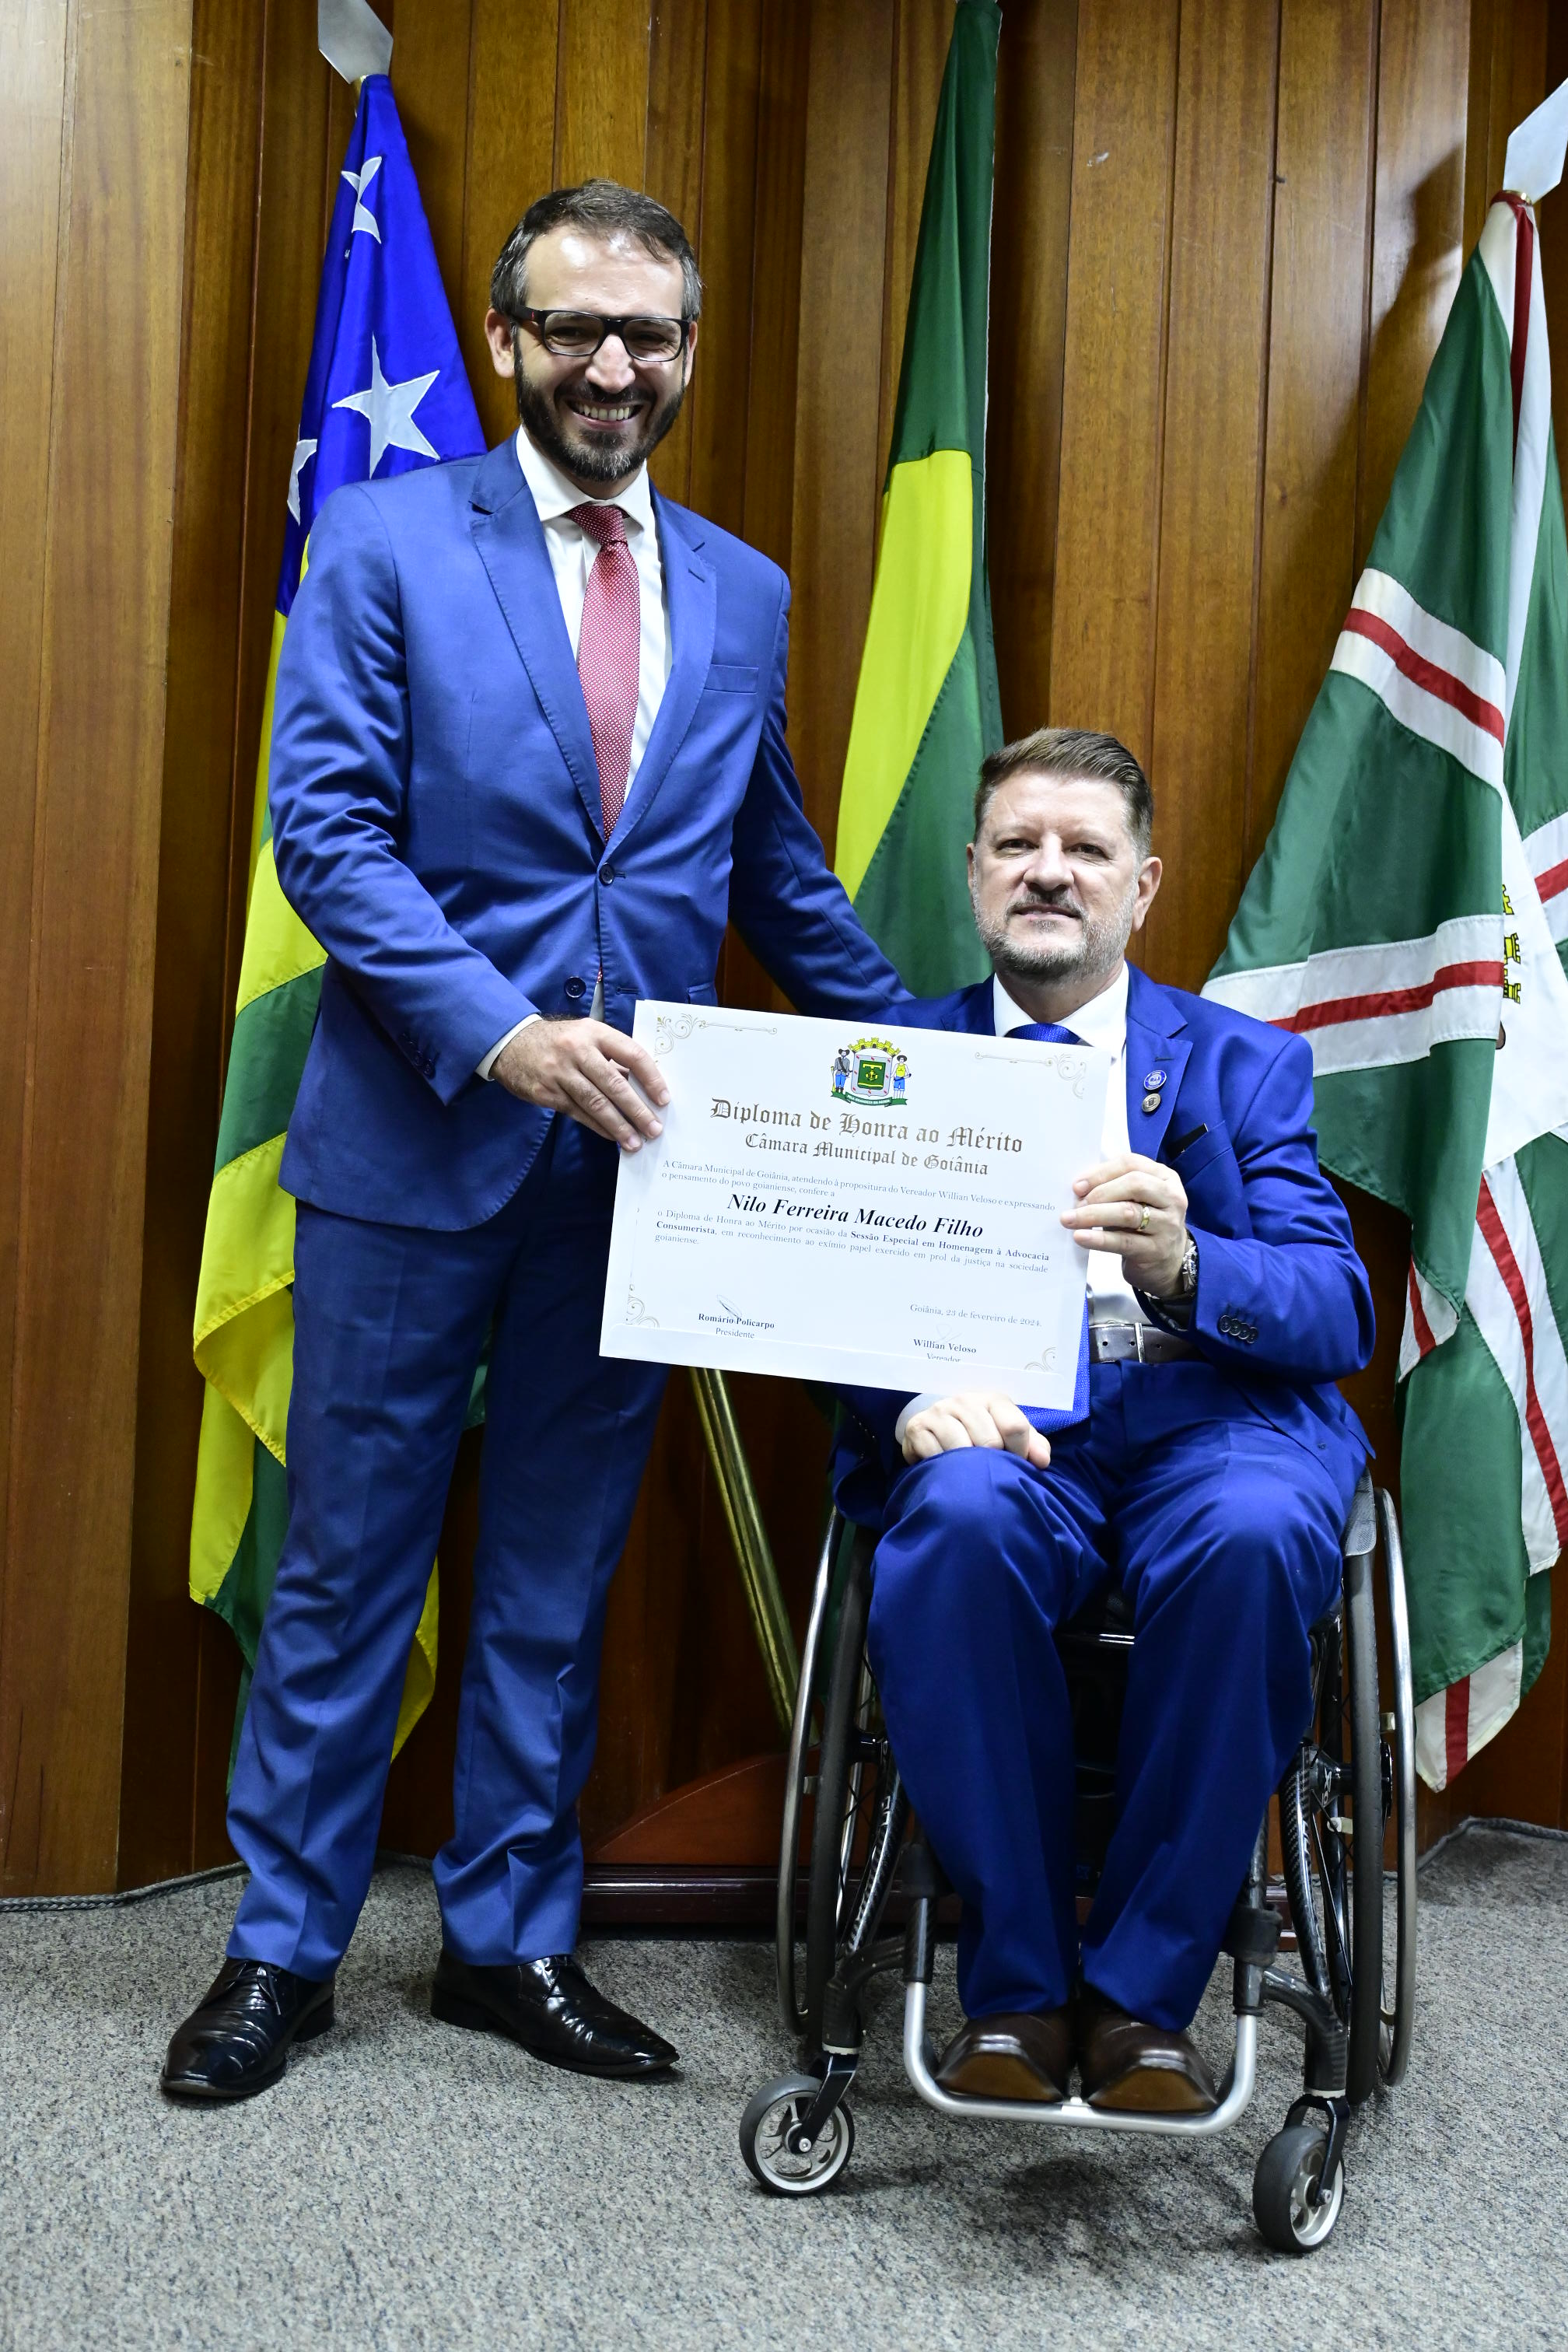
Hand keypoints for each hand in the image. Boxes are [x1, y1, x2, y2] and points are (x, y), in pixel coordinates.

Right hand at [492, 1018, 669, 1150]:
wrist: (512, 1043)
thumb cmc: (561, 1041)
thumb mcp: (587, 1037)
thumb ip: (613, 1057)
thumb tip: (643, 1087)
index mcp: (595, 1033)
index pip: (631, 1054)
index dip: (651, 1078)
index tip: (664, 1099)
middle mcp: (577, 1050)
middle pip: (614, 1084)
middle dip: (637, 1110)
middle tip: (654, 1129)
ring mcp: (559, 1072)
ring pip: (595, 1103)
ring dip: (618, 1126)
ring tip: (635, 1142)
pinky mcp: (546, 1092)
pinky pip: (578, 1113)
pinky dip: (597, 1127)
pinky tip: (612, 1136)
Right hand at [901, 1391, 1051, 1469]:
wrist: (935, 1425)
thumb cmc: (979, 1432)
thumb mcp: (1007, 1433)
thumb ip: (1032, 1444)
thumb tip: (1041, 1461)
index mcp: (992, 1399)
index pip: (1015, 1426)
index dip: (1020, 1453)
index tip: (1015, 1463)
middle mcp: (965, 1400)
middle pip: (990, 1441)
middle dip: (993, 1463)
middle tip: (988, 1470)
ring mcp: (939, 1412)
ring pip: (963, 1448)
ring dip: (968, 1467)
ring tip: (968, 1471)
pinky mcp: (917, 1427)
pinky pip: (937, 1456)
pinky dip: (944, 1469)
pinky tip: (946, 1468)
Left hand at [1061, 1151, 1188, 1295]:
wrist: (1167, 1261)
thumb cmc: (1144, 1223)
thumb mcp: (1134, 1199)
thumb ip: (1112, 1187)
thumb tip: (1078, 1188)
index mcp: (1164, 1177)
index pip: (1131, 1164)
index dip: (1101, 1172)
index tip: (1077, 1185)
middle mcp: (1172, 1198)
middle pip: (1134, 1184)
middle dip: (1099, 1192)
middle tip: (1075, 1204)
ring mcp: (1167, 1225)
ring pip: (1128, 1213)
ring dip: (1094, 1214)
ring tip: (1070, 1219)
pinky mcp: (1157, 1250)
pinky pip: (1123, 1242)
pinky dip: (1099, 1239)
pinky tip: (1080, 1237)